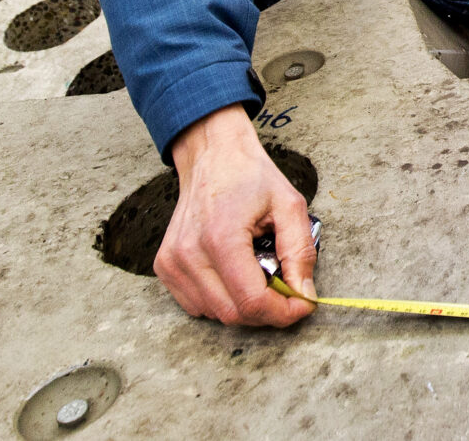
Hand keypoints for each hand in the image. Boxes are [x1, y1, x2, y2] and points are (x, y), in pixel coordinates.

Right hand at [157, 105, 317, 326]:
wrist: (212, 154)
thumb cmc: (250, 176)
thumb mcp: (289, 205)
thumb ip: (300, 251)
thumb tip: (304, 294)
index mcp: (220, 238)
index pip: (251, 302)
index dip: (283, 312)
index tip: (302, 304)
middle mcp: (189, 254)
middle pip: (232, 314)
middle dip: (267, 311)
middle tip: (286, 289)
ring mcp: (172, 262)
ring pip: (213, 313)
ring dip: (243, 305)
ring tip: (259, 272)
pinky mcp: (164, 266)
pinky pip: (196, 304)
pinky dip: (221, 299)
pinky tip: (234, 272)